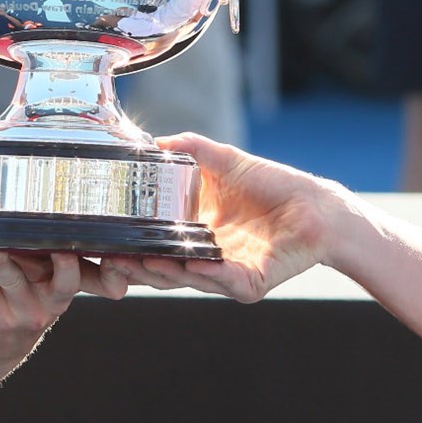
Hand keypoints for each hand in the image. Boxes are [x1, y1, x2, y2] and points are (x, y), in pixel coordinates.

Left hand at [0, 251, 124, 376]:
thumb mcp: (50, 284)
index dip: (112, 269)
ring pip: (15, 281)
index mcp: (70, 287)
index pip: (98, 276)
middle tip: (64, 247)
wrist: (1, 346)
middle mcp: (54, 301)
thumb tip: (51, 216)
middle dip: (66, 265)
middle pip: (67, 282)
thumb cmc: (28, 299)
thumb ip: (56, 258)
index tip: (114, 249)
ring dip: (5, 263)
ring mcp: (26, 311)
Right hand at [107, 133, 342, 302]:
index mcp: (194, 233)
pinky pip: (224, 280)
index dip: (129, 245)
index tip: (105, 238)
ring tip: (141, 260)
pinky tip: (189, 265)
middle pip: (161, 269)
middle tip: (112, 257)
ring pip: (187, 279)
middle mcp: (205, 257)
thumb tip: (156, 140)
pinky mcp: (250, 282)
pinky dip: (206, 273)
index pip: (154, 245)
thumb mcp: (225, 162)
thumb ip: (191, 150)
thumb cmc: (274, 185)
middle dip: (135, 267)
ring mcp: (226, 273)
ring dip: (163, 271)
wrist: (316, 205)